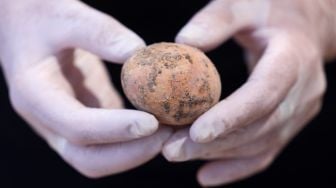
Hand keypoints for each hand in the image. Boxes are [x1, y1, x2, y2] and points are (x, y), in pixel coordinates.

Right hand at [0, 0, 170, 177]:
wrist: (26, 23)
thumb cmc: (41, 15)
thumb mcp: (66, 14)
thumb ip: (100, 33)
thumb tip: (139, 52)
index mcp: (35, 94)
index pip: (76, 126)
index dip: (115, 130)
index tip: (153, 123)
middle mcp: (47, 119)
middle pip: (87, 158)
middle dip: (130, 153)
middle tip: (168, 134)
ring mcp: (64, 122)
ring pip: (99, 157)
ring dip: (136, 151)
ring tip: (171, 131)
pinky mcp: (82, 116)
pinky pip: (108, 139)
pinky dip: (134, 138)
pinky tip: (159, 122)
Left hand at [163, 0, 334, 185]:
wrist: (302, 26)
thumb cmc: (269, 9)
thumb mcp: (244, 2)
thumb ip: (217, 19)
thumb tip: (183, 42)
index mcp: (294, 58)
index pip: (264, 94)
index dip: (232, 116)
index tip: (196, 133)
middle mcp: (304, 91)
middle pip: (259, 127)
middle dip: (214, 143)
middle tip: (171, 150)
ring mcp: (300, 111)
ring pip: (259, 144)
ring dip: (217, 154)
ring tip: (177, 154)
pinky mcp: (290, 122)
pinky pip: (263, 152)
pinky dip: (234, 166)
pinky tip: (204, 176)